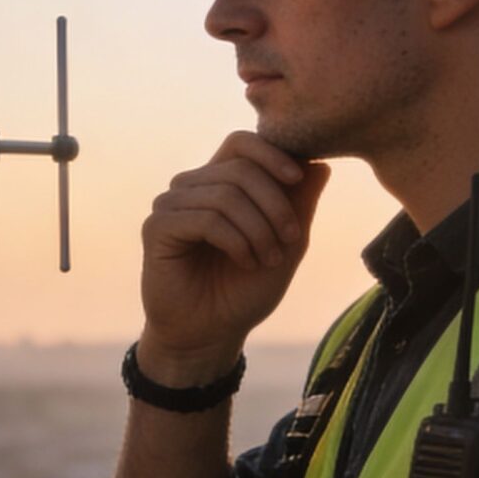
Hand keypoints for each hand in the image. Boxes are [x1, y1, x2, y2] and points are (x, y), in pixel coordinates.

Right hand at [137, 132, 330, 381]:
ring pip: (225, 195)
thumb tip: (321, 164)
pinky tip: (245, 261)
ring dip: (258, 230)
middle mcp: (191, 187)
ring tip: (268, 259)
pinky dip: (235, 241)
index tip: (298, 179)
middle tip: (290, 240)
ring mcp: (170, 205)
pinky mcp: (157, 228)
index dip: (272, 153)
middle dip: (275, 204)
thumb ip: (300, 205)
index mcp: (218, 183)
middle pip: (239, 169)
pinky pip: (205, 219)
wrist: (211, 334)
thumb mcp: (286, 245)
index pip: (241, 143)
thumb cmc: (244, 289)